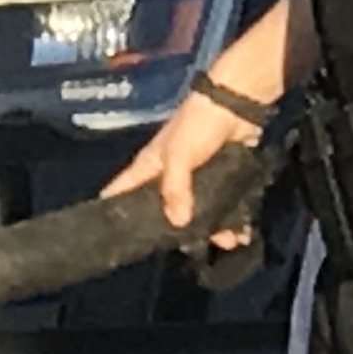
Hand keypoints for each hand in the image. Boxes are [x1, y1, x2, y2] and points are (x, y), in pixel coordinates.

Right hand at [101, 83, 267, 242]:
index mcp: (149, 167)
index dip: (113, 211)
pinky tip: (240, 233)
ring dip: (212, 229)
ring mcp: (195, 181)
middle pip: (163, 212)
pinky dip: (231, 221)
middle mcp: (168, 178)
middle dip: (175, 232)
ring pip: (196, 214)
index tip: (111, 238)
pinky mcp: (219, 181)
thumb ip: (175, 189)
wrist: (238, 105)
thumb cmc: (198, 125)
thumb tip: (178, 224)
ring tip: (229, 240)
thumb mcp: (179, 155)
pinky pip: (221, 208)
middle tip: (187, 249)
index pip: (121, 190)